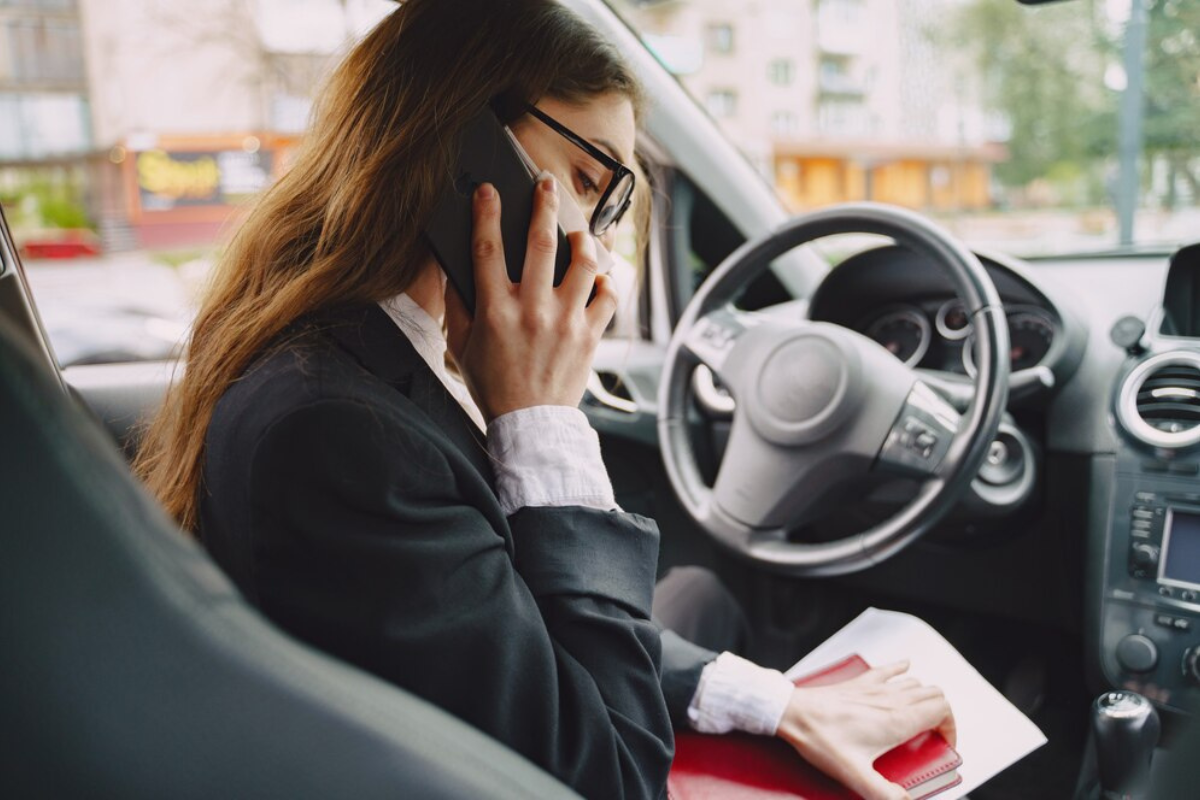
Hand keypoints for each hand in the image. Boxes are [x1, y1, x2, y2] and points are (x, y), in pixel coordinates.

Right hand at [444, 177, 617, 421]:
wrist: (529, 424)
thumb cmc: (492, 384)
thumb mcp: (461, 345)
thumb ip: (458, 304)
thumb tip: (455, 268)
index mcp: (496, 311)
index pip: (488, 249)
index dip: (486, 213)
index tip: (487, 189)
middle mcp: (533, 310)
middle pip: (541, 243)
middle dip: (543, 205)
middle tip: (545, 184)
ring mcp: (566, 321)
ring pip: (583, 263)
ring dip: (582, 239)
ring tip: (577, 231)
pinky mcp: (590, 335)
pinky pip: (608, 296)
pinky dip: (607, 280)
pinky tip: (598, 274)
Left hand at [776, 661, 955, 799]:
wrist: (792, 713)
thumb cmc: (821, 740)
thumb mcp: (854, 774)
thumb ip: (883, 793)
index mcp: (896, 720)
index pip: (942, 710)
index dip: (951, 728)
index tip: (943, 745)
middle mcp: (891, 699)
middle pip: (934, 695)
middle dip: (942, 714)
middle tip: (934, 735)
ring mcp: (875, 688)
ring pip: (916, 683)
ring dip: (924, 697)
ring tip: (920, 716)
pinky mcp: (859, 682)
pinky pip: (889, 669)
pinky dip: (901, 670)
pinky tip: (904, 669)